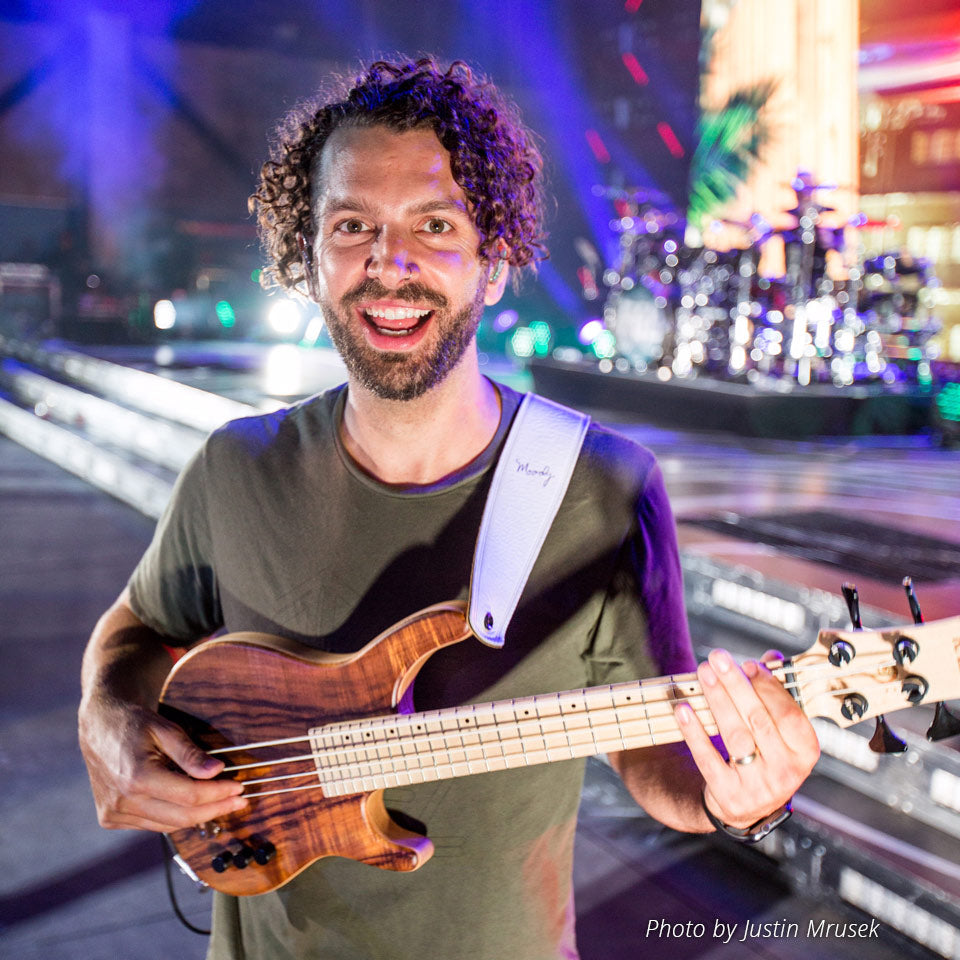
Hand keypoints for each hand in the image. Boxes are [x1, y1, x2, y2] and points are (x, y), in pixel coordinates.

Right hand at [79, 697, 245, 832]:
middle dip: (215, 810)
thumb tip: (216, 770)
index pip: (189, 796)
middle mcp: (123, 800)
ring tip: (219, 802)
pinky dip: (172, 816)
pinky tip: (187, 803)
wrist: (100, 726)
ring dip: (196, 816)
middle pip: (181, 818)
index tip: (238, 788)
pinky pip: (151, 824)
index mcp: (136, 777)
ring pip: (167, 825)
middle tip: (238, 802)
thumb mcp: (166, 729)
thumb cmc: (135, 724)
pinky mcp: (110, 818)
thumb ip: (190, 753)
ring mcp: (114, 812)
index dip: (218, 794)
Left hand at [675, 648, 819, 830]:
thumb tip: (770, 657)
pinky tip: (683, 709)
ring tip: (703, 673)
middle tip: (718, 658)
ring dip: (717, 700)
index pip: (790, 714)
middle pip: (758, 720)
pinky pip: (708, 758)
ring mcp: (758, 786)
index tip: (749, 664)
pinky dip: (694, 732)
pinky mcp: (728, 794)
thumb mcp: (780, 731)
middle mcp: (786, 771)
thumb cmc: (766, 755)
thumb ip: (776, 693)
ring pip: (734, 736)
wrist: (747, 807)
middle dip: (735, 685)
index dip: (769, 687)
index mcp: (805, 752)